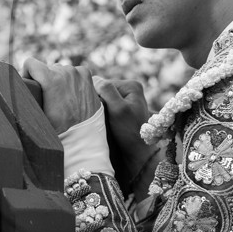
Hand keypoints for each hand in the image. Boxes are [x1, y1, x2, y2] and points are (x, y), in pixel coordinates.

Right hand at [21, 58, 99, 132]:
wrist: (86, 129)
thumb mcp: (40, 118)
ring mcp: (77, 71)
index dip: (28, 73)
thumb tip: (7, 105)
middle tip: (49, 96)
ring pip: (59, 70)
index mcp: (51, 79)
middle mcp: (65, 72)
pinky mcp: (86, 73)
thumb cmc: (60, 126)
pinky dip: (72, 80)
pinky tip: (72, 93)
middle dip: (45, 80)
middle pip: (46, 68)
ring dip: (59, 80)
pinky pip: (73, 71)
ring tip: (61, 96)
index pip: (30, 63)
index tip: (31, 84)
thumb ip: (25, 108)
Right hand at [95, 77, 159, 195]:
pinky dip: (103, 113)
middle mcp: (131, 89)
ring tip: (102, 120)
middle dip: (99, 102)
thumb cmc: (129, 132)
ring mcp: (127, 99)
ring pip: (104, 99)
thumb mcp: (118, 109)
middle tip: (99, 117)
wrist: (138, 152)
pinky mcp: (123, 109)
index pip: (104, 83)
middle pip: (104, 91)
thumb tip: (94, 79)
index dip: (97, 96)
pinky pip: (107, 106)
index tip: (98, 111)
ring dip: (100, 108)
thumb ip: (107, 91)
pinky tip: (105, 122)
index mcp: (132, 85)